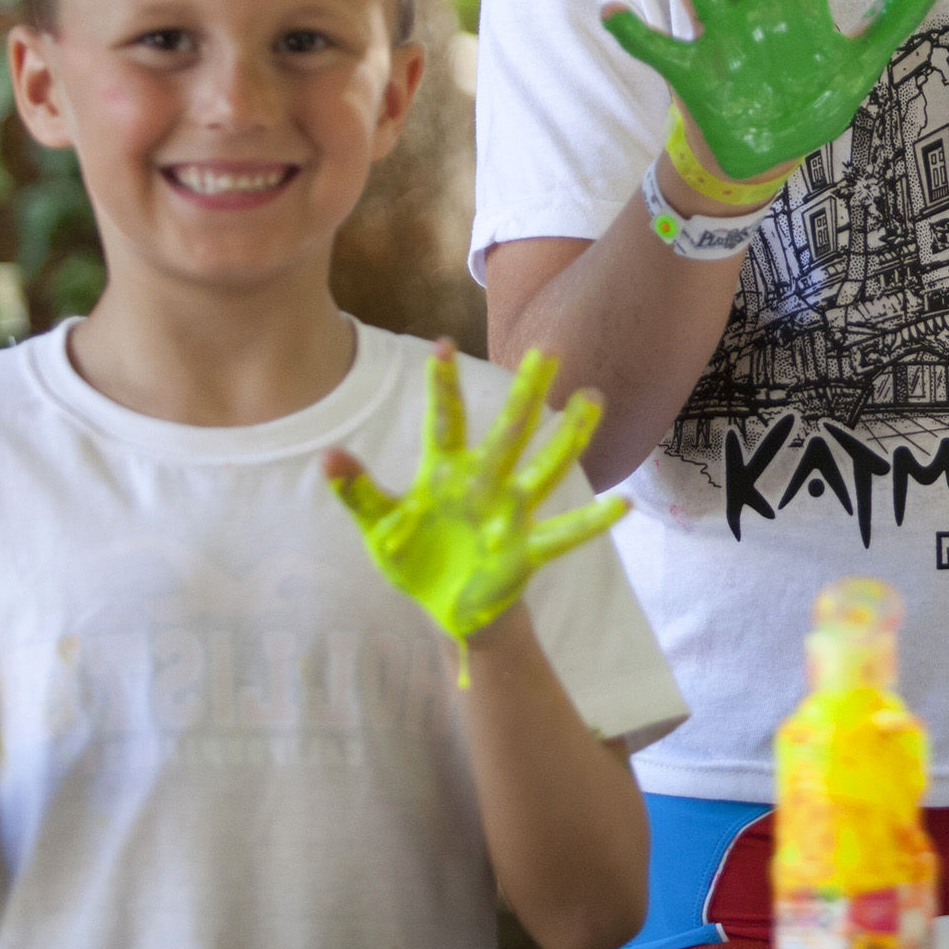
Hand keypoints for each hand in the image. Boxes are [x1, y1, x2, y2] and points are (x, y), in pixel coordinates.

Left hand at [327, 344, 628, 644]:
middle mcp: (484, 483)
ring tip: (591, 399)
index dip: (444, 386)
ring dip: (569, 436)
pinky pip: (564, 533)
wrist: (447, 605)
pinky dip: (593, 522)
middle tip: (547, 351)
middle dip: (526, 393)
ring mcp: (510, 513)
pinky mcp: (527, 549)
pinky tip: (622, 505)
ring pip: (545, 468)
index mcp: (445, 472)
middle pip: (508, 432)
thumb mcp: (379, 526)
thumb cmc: (416, 555)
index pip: (445, 421)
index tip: (442, 343)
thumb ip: (357, 492)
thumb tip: (326, 456)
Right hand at [603, 0, 946, 181]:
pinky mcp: (693, 71)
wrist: (769, 154)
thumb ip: (895, 17)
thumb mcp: (860, 62)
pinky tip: (611, 11)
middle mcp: (756, 8)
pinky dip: (633, 33)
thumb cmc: (810, 102)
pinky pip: (658, 48)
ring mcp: (722, 36)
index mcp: (797, 2)